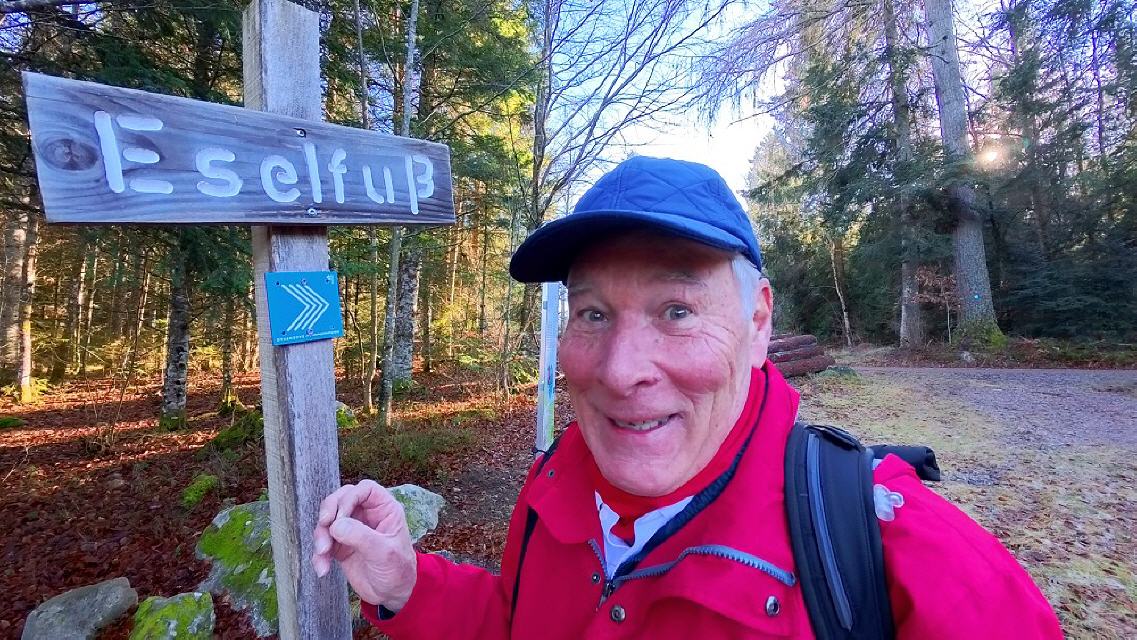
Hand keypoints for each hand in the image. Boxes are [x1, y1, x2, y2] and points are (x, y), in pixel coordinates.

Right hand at [313, 479, 416, 611]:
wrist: (391, 594)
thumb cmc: (397, 570)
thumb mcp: (383, 552)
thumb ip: (361, 536)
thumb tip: (335, 525)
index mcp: (384, 509)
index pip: (365, 489)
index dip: (350, 497)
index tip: (341, 516)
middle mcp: (367, 515)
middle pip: (341, 499)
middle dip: (329, 512)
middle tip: (324, 526)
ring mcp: (352, 529)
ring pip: (328, 520)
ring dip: (321, 535)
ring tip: (323, 553)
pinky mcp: (340, 545)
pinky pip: (323, 542)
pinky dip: (319, 554)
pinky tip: (322, 568)